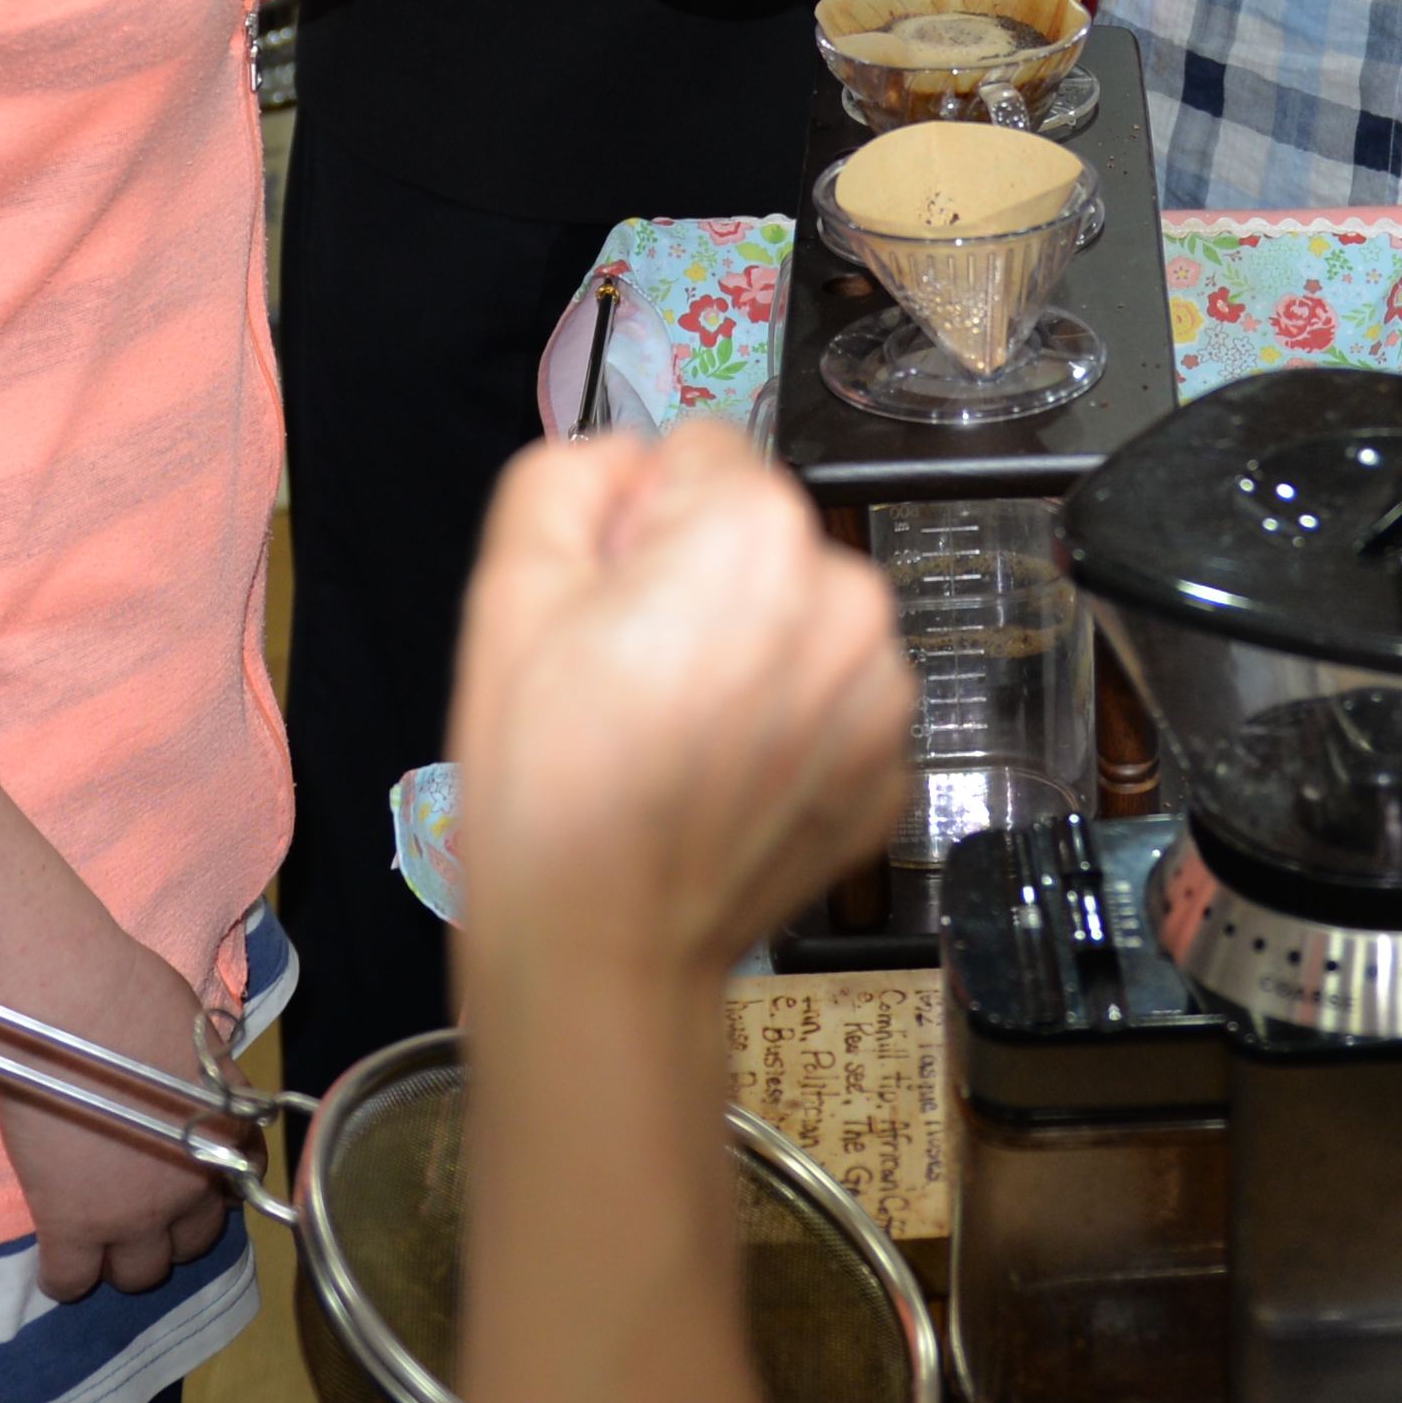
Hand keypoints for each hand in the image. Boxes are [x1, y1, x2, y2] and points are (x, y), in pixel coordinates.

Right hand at [0, 930, 237, 1300]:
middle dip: (173, 1231)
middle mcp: (192, 1187)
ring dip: (123, 1261)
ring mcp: (132, 1215)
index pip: (243, 1185)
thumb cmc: (135, 997)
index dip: (213, 1184)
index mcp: (228, 1137)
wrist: (69, 1007)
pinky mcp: (72, 1226)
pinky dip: (64, 1279)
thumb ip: (206, 1083)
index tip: (188, 1175)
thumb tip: (192, 1089)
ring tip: (98, 1240)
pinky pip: (70, 1281)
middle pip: (194, 1243)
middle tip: (139, 1206)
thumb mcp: (202, 1041)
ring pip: (140, 1274)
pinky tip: (56, 1264)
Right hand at [451, 426, 911, 997]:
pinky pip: (830, 708)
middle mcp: (849, 596)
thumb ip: (570, 475)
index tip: (608, 603)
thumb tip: (628, 464)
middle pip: (760, 540)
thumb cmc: (551, 780)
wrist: (603, 947)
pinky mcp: (892, 771)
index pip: (698, 456)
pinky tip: (721, 781)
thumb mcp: (509, 585)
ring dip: (751, 657)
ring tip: (676, 736)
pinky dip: (784, 734)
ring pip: (801, 622)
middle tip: (632, 677)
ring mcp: (883, 694)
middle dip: (702, 585)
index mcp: (758, 531)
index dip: (637, 523)